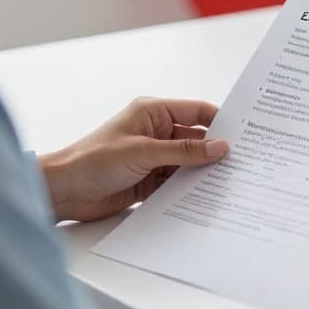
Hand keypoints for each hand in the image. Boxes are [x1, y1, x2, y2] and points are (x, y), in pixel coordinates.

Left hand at [38, 97, 225, 222]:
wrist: (63, 191)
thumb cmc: (92, 160)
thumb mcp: (143, 152)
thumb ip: (183, 151)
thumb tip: (219, 147)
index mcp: (152, 113)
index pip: (196, 112)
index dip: (220, 121)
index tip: (244, 134)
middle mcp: (155, 133)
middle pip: (195, 139)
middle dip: (215, 150)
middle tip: (243, 162)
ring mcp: (153, 158)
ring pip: (188, 163)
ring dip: (203, 173)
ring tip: (230, 182)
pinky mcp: (149, 181)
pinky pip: (177, 183)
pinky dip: (189, 189)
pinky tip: (206, 196)